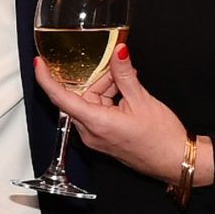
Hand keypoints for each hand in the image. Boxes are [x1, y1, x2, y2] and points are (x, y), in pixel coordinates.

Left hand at [30, 45, 198, 185]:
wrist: (175, 161)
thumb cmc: (162, 138)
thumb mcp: (142, 100)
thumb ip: (125, 74)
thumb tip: (117, 52)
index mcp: (96, 123)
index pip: (60, 98)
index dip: (46, 79)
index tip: (39, 63)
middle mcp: (91, 132)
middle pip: (81, 96)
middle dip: (99, 80)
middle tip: (121, 71)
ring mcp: (96, 137)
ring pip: (91, 103)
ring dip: (107, 89)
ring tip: (130, 86)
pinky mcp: (103, 138)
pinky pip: (98, 113)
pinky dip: (109, 100)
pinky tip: (127, 95)